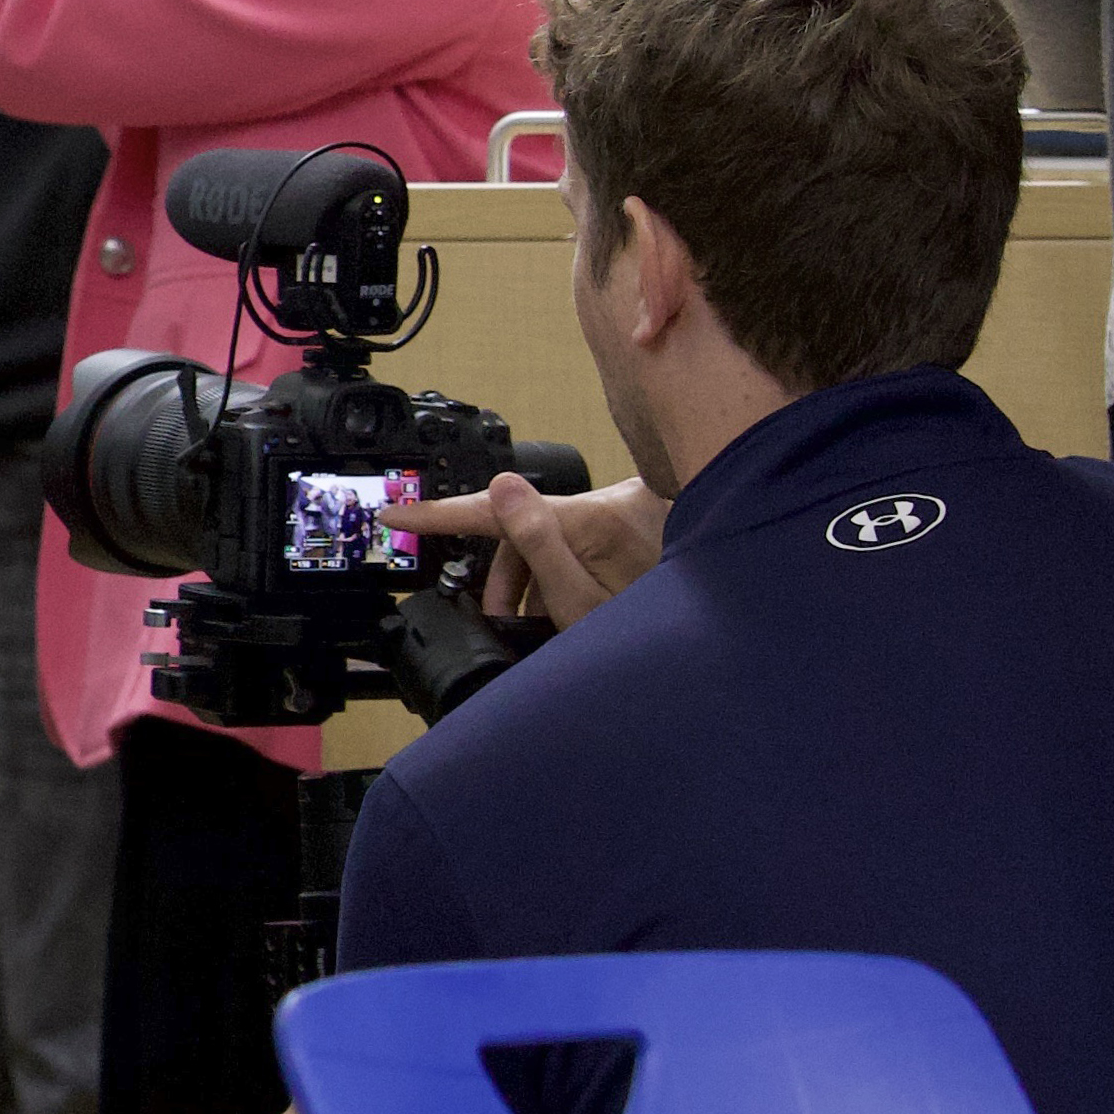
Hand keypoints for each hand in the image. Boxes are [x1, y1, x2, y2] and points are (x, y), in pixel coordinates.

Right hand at [397, 471, 669, 631]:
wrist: (716, 625)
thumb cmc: (656, 623)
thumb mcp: (582, 602)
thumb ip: (538, 544)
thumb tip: (500, 488)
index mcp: (586, 519)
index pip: (495, 509)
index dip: (438, 515)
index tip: (397, 513)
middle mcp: (603, 503)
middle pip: (522, 529)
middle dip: (504, 576)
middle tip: (497, 620)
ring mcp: (619, 510)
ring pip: (548, 538)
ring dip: (532, 579)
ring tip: (539, 625)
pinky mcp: (628, 520)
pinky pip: (574, 540)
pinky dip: (560, 572)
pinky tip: (564, 609)